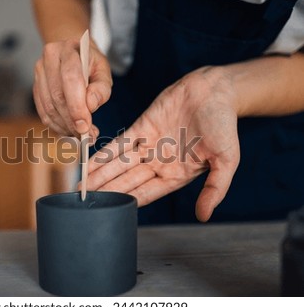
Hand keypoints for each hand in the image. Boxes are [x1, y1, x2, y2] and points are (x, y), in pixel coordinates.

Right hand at [33, 39, 112, 139]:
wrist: (72, 52)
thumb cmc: (90, 63)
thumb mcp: (103, 70)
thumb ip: (101, 88)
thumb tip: (91, 106)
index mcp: (68, 50)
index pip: (70, 79)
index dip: (77, 106)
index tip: (85, 126)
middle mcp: (49, 58)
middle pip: (58, 96)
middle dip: (72, 121)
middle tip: (86, 135)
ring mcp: (39, 73)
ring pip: (49, 107)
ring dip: (65, 126)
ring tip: (80, 134)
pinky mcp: (36, 87)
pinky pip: (43, 112)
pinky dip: (56, 126)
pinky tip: (69, 130)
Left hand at [85, 67, 240, 221]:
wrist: (215, 90)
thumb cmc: (224, 125)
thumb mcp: (226, 160)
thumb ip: (216, 188)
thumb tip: (204, 216)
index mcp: (176, 175)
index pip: (146, 193)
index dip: (126, 202)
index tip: (107, 212)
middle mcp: (158, 163)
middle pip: (126, 181)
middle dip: (105, 191)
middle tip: (84, 201)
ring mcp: (148, 145)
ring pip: (118, 164)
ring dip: (99, 175)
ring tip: (80, 186)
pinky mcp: (141, 127)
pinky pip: (118, 143)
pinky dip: (103, 153)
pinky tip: (88, 162)